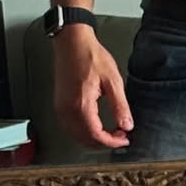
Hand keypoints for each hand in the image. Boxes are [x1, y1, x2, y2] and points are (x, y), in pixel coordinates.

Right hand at [52, 25, 133, 149]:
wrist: (71, 43)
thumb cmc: (90, 56)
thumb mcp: (113, 80)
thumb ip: (120, 105)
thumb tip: (127, 125)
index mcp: (81, 104)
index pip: (96, 135)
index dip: (112, 142)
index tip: (124, 139)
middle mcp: (67, 110)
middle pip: (84, 139)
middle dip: (104, 142)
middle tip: (120, 136)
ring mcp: (60, 108)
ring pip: (76, 136)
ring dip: (93, 139)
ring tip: (111, 132)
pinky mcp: (58, 104)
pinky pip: (69, 127)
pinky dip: (83, 132)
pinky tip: (95, 127)